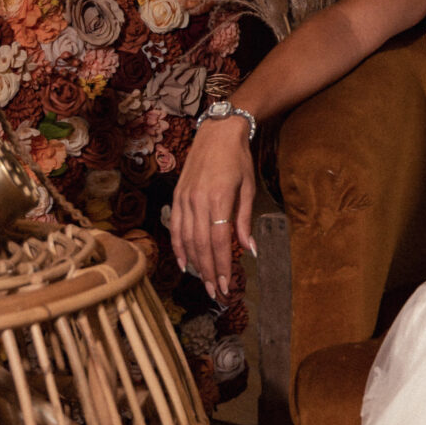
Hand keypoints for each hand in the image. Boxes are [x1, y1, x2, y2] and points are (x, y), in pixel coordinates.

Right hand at [170, 117, 254, 301]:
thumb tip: (250, 249)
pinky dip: (178, 247)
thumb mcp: (249, 188)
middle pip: (202, 245)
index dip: (222, 265)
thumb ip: (245, 220)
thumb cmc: (238, 160)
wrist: (217, 133)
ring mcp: (184, 199)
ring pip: (187, 239)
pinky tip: (185, 263)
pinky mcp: (177, 196)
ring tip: (204, 282)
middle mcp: (198, 201)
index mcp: (219, 198)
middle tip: (216, 292)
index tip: (226, 284)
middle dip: (209, 271)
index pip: (219, 241)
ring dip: (195, 264)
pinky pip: (175, 227)